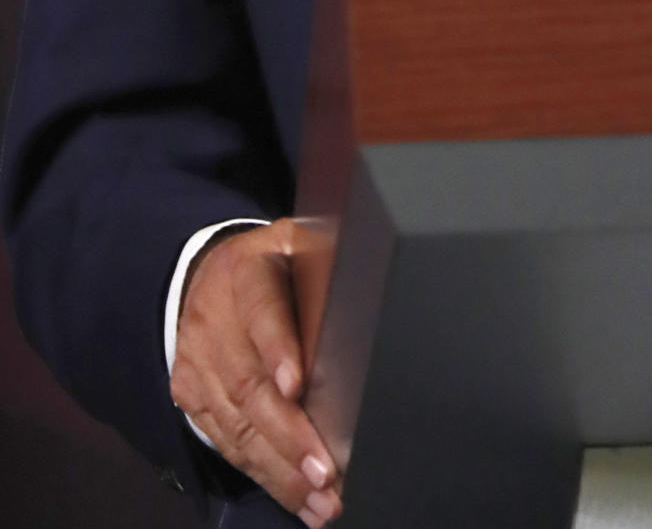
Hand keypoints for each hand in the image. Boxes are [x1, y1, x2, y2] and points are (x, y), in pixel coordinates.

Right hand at [170, 218, 341, 526]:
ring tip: (320, 497)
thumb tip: (371, 283)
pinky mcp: (191, 397)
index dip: (277, 349)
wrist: (206, 274)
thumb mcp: (297, 243)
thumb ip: (325, 261)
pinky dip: (264, 474)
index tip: (296, 386)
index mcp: (246, 271)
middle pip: (248, 384)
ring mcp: (198, 361)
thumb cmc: (271, 263)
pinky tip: (296, 497)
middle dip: (288, 434)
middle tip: (324, 470)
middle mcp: (215, 319)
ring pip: (237, 425)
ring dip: (281, 469)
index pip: (261, 309)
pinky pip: (226, 442)